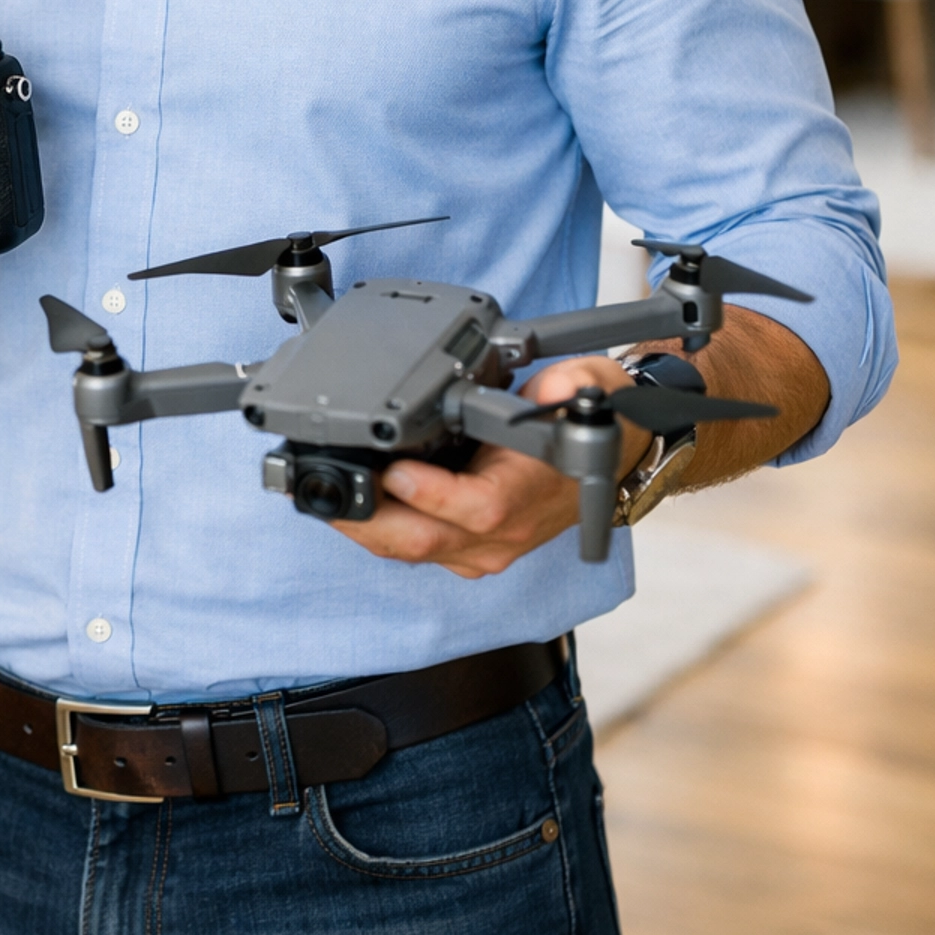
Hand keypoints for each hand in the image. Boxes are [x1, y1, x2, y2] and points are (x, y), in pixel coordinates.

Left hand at [333, 355, 648, 577]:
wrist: (610, 452)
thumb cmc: (588, 418)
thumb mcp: (583, 386)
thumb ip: (569, 384)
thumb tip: (556, 384)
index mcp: (531, 493)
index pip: (479, 508)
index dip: (431, 496)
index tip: (392, 470)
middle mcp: (507, 531)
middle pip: (429, 541)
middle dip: (370, 521)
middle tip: (327, 492)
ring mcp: (489, 546)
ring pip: (417, 550)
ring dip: (367, 530)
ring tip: (323, 499)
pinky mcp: (473, 548)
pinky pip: (419, 548)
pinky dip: (382, 532)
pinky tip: (353, 509)